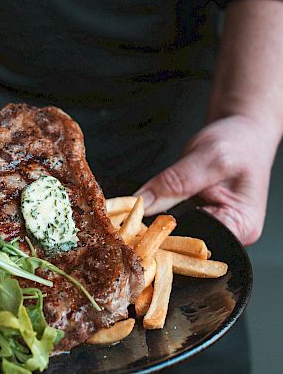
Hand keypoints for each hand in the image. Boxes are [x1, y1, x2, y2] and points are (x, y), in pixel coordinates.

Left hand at [135, 115, 279, 244]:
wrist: (244, 131)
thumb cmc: (239, 142)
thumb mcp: (208, 157)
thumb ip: (176, 182)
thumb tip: (143, 202)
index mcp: (241, 225)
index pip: (196, 245)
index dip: (166, 236)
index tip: (139, 224)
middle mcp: (229, 232)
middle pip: (184, 243)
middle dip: (157, 229)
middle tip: (134, 213)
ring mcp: (212, 224)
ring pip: (174, 232)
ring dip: (154, 220)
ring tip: (140, 206)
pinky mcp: (198, 214)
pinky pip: (172, 218)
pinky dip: (157, 211)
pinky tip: (148, 202)